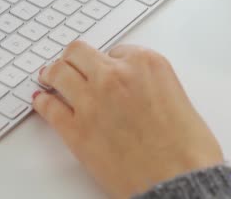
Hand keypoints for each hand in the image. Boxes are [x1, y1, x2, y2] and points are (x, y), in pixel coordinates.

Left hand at [33, 41, 222, 198]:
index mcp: (147, 64)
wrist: (178, 180)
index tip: (103, 67)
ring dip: (53, 73)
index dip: (108, 61)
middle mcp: (116, 75)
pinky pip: (49, 107)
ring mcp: (92, 100)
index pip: (115, 50)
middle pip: (79, 53)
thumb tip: (136, 91)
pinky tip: (42, 101)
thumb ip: (151, 85)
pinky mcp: (76, 129)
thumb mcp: (178, 98)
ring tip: (49, 76)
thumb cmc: (188, 149)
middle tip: (70, 64)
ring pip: (59, 73)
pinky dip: (43, 102)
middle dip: (74, 58)